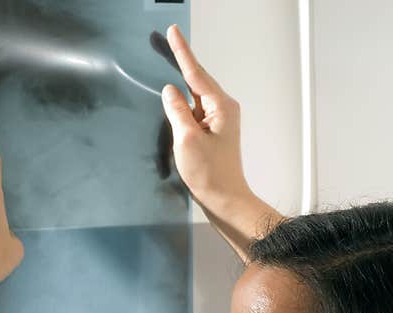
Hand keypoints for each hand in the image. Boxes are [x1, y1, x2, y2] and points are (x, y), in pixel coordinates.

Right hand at [160, 25, 250, 220]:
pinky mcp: (214, 134)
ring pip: (195, 97)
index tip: (173, 31)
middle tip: (166, 41)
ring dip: (181, 86)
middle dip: (181, 63)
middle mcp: (223, 109)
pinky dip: (183, 105)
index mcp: (220, 106)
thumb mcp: (187, 139)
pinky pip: (195, 112)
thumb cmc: (208, 173)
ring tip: (166, 67)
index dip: (182, 52)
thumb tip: (170, 91)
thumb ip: (177, 111)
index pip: (196, 73)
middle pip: (197, 81)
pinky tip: (172, 103)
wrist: (226, 200)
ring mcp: (220, 121)